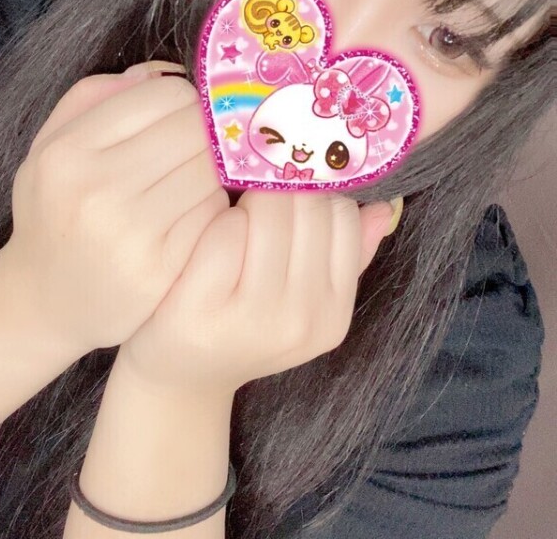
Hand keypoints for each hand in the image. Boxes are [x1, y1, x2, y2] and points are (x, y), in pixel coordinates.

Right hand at [2, 61, 229, 356]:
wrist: (46, 300)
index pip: (167, 95)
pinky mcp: (162, 268)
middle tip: (203, 144)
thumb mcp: (52, 145)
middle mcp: (95, 190)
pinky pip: (215, 214)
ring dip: (214, 171)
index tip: (186, 115)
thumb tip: (163, 72)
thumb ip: (96, 96)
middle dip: (207, 133)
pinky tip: (194, 214)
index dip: (187, 101)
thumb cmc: (56, 210)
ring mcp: (131, 233)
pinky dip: (214, 207)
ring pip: (212, 170)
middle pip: (196, 130)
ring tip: (193, 180)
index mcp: (68, 151)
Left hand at [118, 188, 393, 395]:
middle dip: (281, 188)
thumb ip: (345, 257)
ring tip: (236, 211)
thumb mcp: (301, 299)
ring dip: (248, 200)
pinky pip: (225, 230)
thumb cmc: (241, 321)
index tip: (290, 185)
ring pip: (267, 210)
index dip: (315, 190)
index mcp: (334, 314)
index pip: (344, 215)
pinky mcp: (204, 309)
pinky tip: (207, 231)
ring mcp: (255, 318)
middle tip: (258, 189)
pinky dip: (217, 219)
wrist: (180, 375)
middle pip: (307, 206)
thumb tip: (381, 208)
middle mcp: (304, 319)